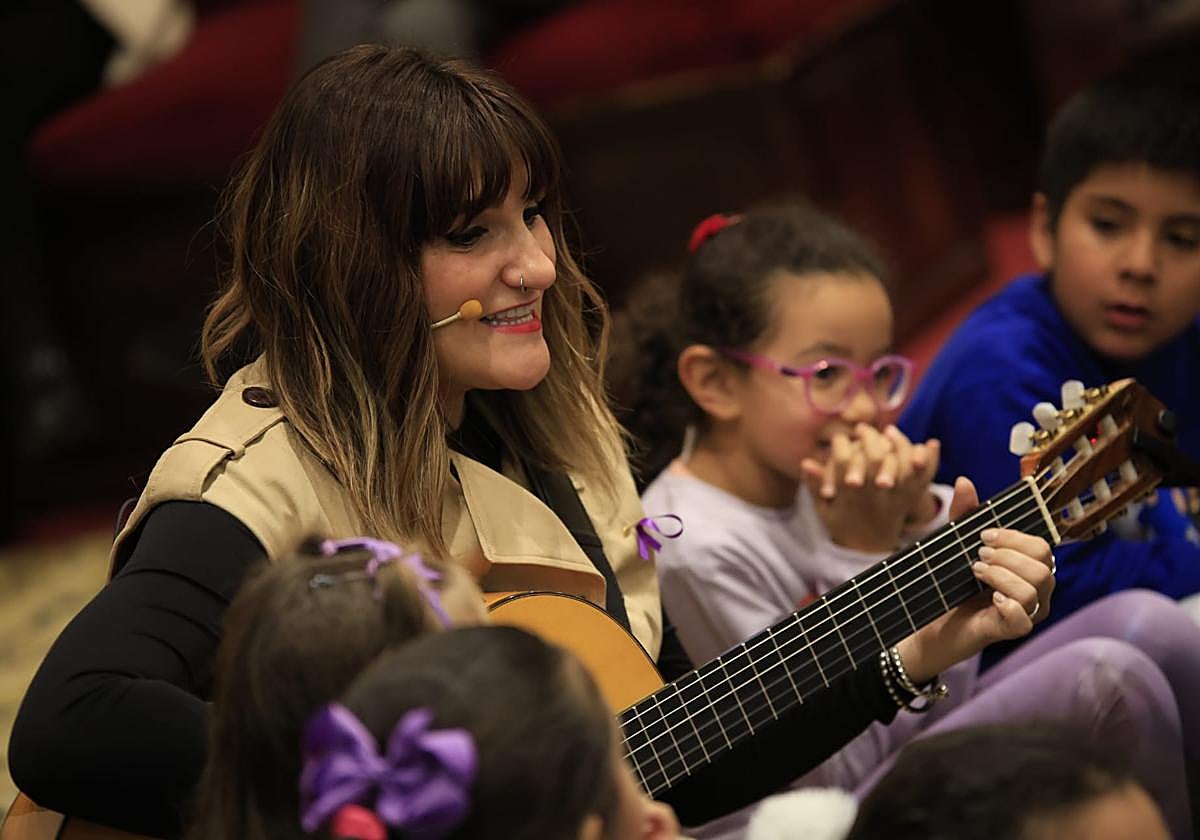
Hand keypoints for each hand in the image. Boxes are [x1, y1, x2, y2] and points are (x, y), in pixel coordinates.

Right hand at [801, 425, 937, 552]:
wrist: (868, 548)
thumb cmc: (842, 523)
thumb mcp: (824, 509)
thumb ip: (815, 486)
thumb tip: (806, 462)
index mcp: (848, 497)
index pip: (843, 462)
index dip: (842, 445)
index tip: (841, 438)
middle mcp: (872, 496)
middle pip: (874, 460)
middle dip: (869, 439)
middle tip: (862, 429)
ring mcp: (893, 499)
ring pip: (901, 467)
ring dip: (899, 445)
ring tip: (890, 432)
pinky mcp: (909, 501)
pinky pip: (923, 480)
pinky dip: (930, 462)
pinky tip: (930, 443)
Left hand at [895, 476, 1054, 681]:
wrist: (926, 622)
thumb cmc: (947, 583)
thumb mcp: (955, 544)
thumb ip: (962, 515)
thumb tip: (964, 481)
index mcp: (1027, 567)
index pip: (1042, 546)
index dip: (1014, 537)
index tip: (983, 535)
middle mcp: (1035, 590)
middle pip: (1044, 565)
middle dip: (1008, 555)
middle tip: (978, 556)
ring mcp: (1027, 613)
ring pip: (1035, 588)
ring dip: (1002, 575)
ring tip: (975, 572)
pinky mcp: (1011, 632)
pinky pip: (1024, 618)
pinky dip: (1006, 603)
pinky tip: (989, 598)